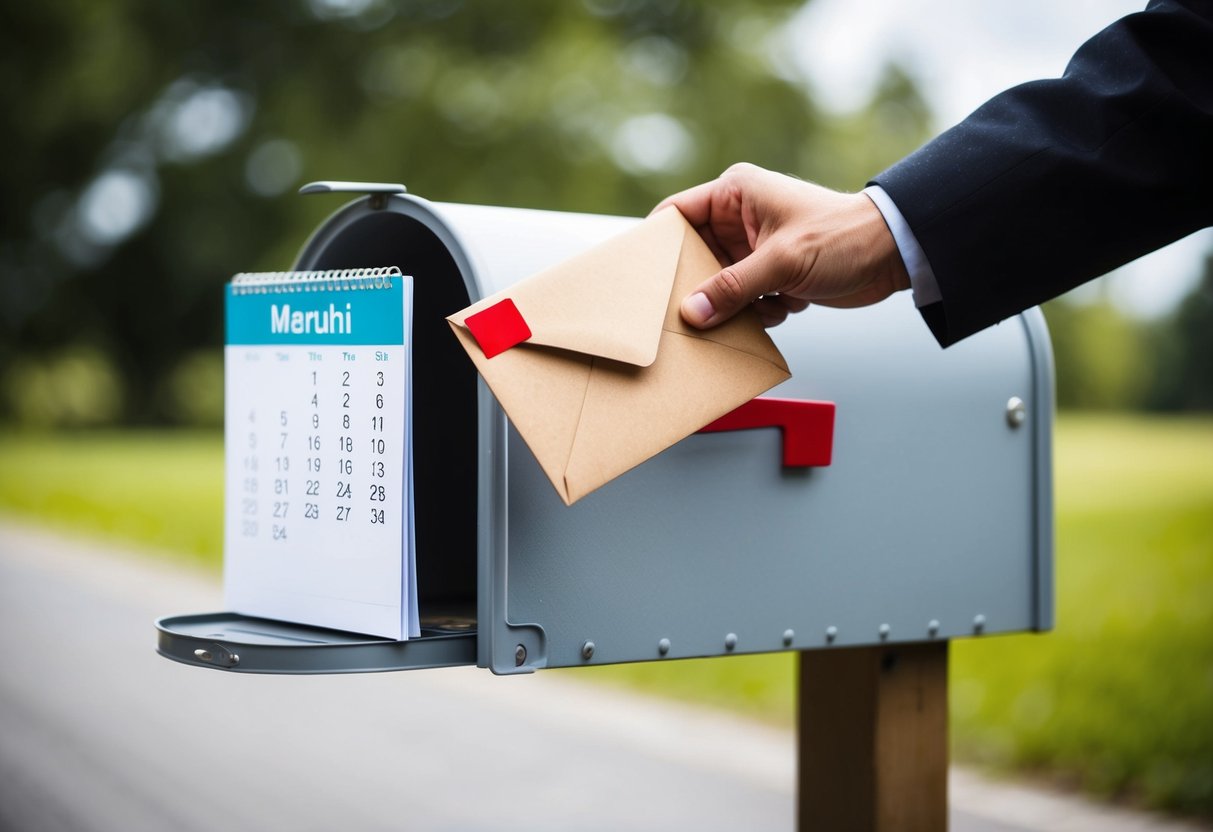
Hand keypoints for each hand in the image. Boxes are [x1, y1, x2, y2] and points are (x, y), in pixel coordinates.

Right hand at [653, 163, 911, 327]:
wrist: (892, 255)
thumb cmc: (842, 238)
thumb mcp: (782, 262)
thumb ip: (734, 288)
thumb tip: (692, 313)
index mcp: (736, 193)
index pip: (677, 213)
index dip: (658, 243)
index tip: (643, 276)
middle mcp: (740, 217)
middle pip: (694, 256)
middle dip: (700, 286)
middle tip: (694, 311)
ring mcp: (754, 247)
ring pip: (719, 284)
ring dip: (736, 304)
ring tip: (763, 304)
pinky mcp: (771, 273)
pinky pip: (744, 299)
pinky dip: (760, 310)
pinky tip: (788, 304)